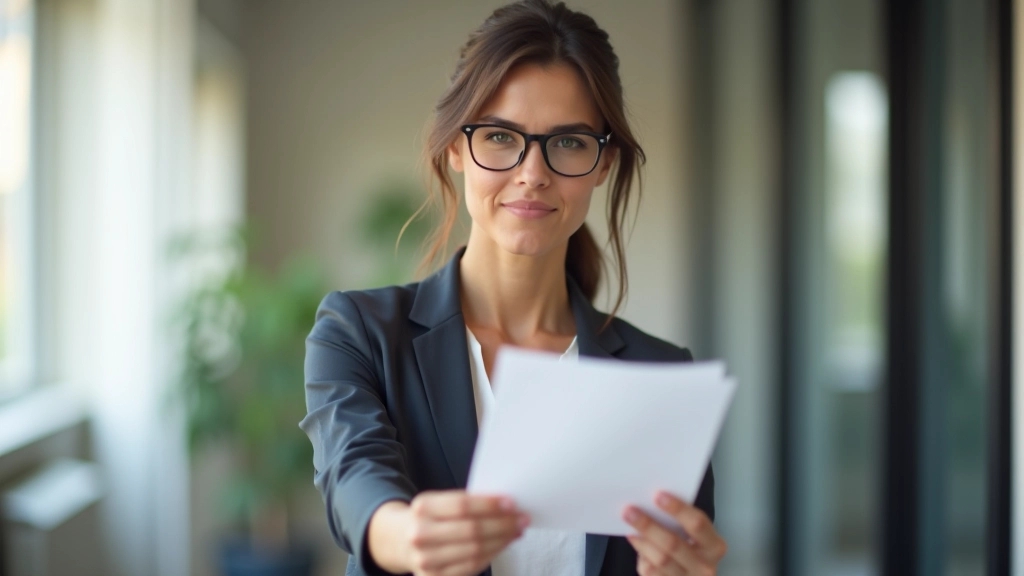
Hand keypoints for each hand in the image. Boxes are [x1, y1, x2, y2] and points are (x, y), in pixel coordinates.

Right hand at [385, 490, 528, 575]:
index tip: (511, 502)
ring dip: (502, 540)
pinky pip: (472, 566)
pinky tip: (503, 544)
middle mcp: (420, 534)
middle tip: (522, 518)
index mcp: (422, 507)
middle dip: (502, 524)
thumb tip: (504, 504)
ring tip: (516, 530)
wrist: (401, 541)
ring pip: (475, 550)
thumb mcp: (438, 502)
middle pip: (471, 530)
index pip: (462, 505)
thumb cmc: (429, 518)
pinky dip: (492, 554)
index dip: (489, 505)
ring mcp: (426, 560)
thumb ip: (466, 502)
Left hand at [622, 491, 726, 575]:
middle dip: (649, 525)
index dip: (678, 509)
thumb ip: (679, 522)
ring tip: (628, 523)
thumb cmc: (690, 550)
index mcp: (714, 546)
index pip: (698, 524)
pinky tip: (634, 539)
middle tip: (630, 510)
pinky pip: (651, 571)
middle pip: (673, 544)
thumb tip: (650, 504)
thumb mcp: (693, 537)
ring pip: (661, 559)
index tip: (658, 495)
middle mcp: (705, 566)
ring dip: (641, 539)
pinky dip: (641, 553)